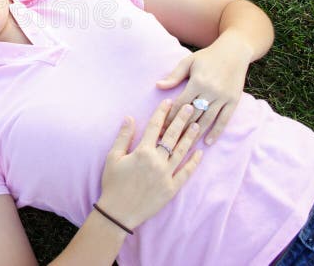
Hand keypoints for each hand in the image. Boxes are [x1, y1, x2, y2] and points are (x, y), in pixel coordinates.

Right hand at [96, 100, 202, 230]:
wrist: (118, 212)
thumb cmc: (112, 183)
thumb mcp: (113, 157)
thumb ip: (123, 136)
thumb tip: (129, 117)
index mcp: (142, 152)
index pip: (155, 127)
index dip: (162, 112)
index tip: (169, 102)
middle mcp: (157, 161)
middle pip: (172, 136)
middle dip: (181, 120)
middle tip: (191, 107)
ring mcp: (166, 175)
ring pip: (182, 152)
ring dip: (190, 137)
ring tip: (197, 125)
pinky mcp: (172, 189)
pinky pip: (186, 173)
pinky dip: (194, 163)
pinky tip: (200, 153)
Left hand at [156, 37, 251, 144]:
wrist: (234, 51)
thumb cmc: (208, 56)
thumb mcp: (189, 62)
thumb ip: (174, 76)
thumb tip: (158, 86)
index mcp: (198, 82)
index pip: (181, 104)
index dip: (170, 117)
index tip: (160, 128)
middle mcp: (211, 91)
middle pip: (193, 114)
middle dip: (179, 128)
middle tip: (168, 141)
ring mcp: (223, 97)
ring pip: (207, 120)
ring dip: (195, 133)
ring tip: (184, 145)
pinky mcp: (233, 101)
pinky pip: (224, 120)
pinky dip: (216, 132)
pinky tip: (207, 142)